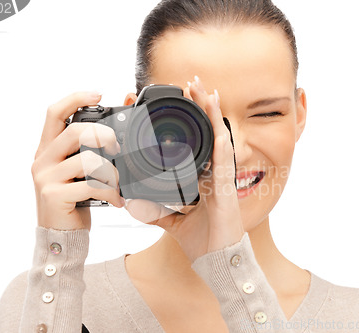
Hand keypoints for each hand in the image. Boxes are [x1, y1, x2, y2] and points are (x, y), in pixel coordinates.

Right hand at [31, 92, 125, 230]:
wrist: (60, 236)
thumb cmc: (72, 203)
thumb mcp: (76, 174)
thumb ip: (87, 154)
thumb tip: (114, 137)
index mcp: (48, 150)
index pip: (54, 113)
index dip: (75, 99)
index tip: (98, 94)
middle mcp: (43, 160)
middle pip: (75, 131)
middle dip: (104, 135)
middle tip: (118, 147)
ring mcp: (46, 178)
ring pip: (87, 160)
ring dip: (111, 172)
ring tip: (118, 185)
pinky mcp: (54, 195)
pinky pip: (90, 185)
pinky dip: (110, 192)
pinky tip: (116, 201)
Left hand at [125, 77, 244, 261]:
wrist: (216, 259)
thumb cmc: (202, 238)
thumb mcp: (170, 220)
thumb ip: (153, 210)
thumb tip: (132, 203)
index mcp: (202, 177)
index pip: (195, 141)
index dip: (186, 120)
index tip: (173, 103)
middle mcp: (214, 172)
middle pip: (209, 132)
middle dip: (199, 106)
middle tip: (189, 83)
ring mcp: (222, 177)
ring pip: (218, 137)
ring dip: (211, 112)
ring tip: (203, 89)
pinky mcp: (226, 187)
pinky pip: (224, 158)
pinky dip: (221, 138)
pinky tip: (217, 120)